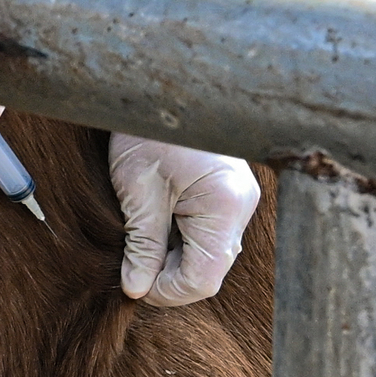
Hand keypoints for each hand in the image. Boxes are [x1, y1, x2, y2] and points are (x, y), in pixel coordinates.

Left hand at [108, 137, 261, 305]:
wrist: (162, 86)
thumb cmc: (146, 131)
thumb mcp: (138, 191)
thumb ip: (143, 245)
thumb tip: (136, 289)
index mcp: (224, 205)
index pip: (202, 278)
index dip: (166, 290)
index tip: (133, 283)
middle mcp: (242, 206)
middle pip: (211, 268)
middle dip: (170, 274)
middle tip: (133, 262)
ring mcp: (240, 200)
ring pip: (211, 253)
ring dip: (176, 257)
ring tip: (143, 240)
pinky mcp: (230, 194)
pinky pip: (211, 234)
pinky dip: (183, 239)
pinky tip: (158, 225)